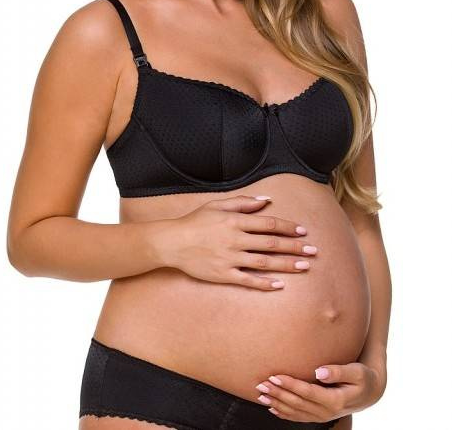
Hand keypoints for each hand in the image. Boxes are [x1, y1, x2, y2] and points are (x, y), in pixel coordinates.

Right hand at [157, 194, 315, 289]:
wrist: (172, 242)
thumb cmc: (195, 221)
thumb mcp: (217, 205)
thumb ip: (243, 203)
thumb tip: (266, 200)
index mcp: (236, 221)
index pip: (269, 224)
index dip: (288, 227)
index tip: (303, 231)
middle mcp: (236, 239)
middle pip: (271, 244)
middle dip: (294, 247)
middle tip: (313, 251)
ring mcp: (230, 258)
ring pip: (264, 263)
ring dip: (286, 265)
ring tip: (304, 267)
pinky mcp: (223, 274)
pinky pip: (248, 280)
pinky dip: (264, 283)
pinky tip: (279, 285)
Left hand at [254, 361, 385, 422]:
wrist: (368, 392)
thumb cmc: (362, 377)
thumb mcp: (356, 371)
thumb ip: (338, 371)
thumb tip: (319, 371)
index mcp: (335, 400)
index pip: (307, 392)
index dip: (290, 385)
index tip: (274, 376)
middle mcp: (326, 412)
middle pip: (297, 403)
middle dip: (277, 394)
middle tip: (260, 384)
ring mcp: (322, 416)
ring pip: (295, 412)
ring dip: (276, 403)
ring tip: (260, 394)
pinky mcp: (318, 416)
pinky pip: (298, 417)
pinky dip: (284, 413)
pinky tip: (272, 408)